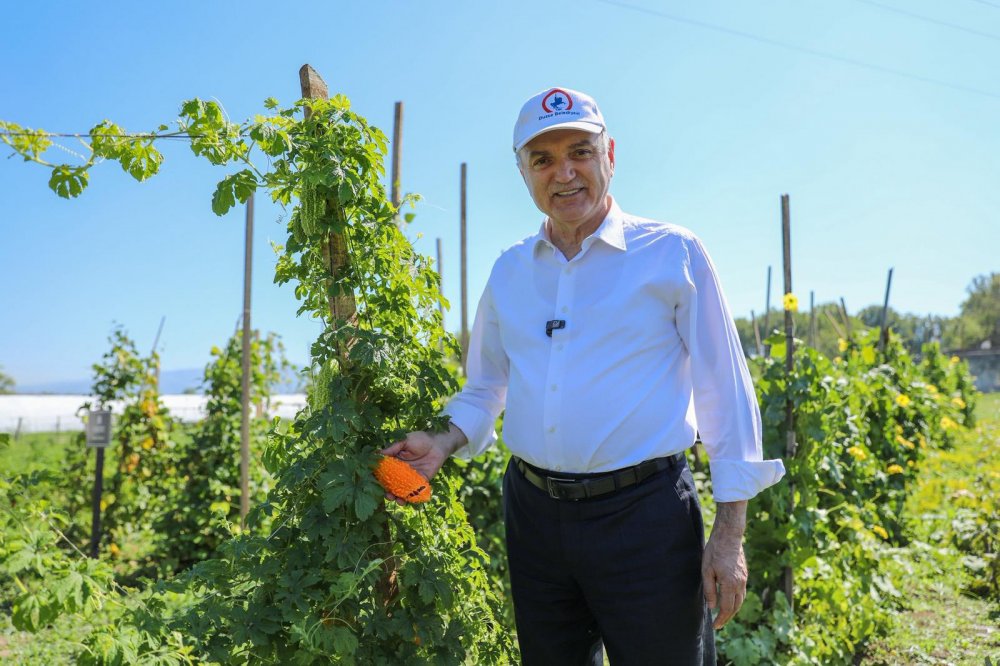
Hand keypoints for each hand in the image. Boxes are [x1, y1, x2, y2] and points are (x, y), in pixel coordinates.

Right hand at [380, 424, 466, 505]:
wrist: (438, 443)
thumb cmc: (420, 439)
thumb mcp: (404, 441)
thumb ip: (393, 448)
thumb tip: (377, 453)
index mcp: (395, 462)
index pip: (384, 472)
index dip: (379, 479)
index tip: (375, 485)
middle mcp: (401, 472)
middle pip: (392, 484)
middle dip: (388, 492)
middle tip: (388, 496)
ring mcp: (410, 477)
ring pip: (402, 490)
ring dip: (398, 497)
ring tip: (397, 500)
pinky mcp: (421, 481)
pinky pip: (415, 491)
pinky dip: (411, 497)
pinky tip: (408, 500)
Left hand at [702, 500, 747, 629]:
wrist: (729, 536)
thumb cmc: (714, 551)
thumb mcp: (706, 570)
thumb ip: (709, 589)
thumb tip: (712, 607)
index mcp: (730, 584)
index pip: (727, 608)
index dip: (721, 619)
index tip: (715, 626)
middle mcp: (740, 584)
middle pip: (735, 607)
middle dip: (727, 617)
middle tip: (718, 624)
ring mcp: (744, 579)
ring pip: (740, 600)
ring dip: (733, 610)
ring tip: (724, 615)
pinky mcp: (745, 574)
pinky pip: (742, 592)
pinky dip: (736, 600)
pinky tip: (730, 601)